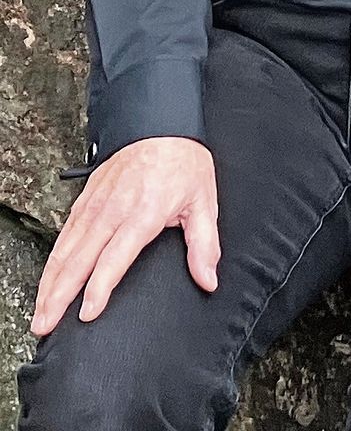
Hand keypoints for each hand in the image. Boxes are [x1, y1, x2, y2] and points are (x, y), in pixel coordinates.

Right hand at [31, 136, 219, 336]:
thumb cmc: (184, 163)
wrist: (160, 126)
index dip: (99, 287)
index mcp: (144, 212)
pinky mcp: (84, 201)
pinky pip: (63, 236)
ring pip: (65, 250)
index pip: (115, 256)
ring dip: (49, 283)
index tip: (87, 313)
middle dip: (59, 296)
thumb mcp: (204, 201)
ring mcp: (94, 205)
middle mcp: (113, 210)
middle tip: (45, 326)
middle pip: (80, 259)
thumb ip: (205, 244)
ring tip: (40, 314)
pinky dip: (52, 262)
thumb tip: (209, 279)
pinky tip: (46, 281)